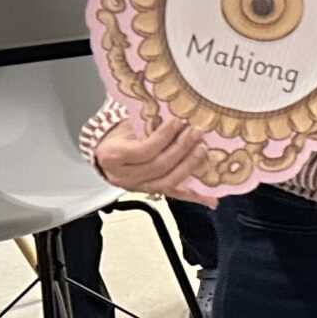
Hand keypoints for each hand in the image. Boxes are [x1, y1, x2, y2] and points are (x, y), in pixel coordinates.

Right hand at [93, 114, 215, 205]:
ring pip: (167, 182)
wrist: (105, 150)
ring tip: (202, 149)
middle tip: (196, 132)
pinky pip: (174, 195)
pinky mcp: (150, 193)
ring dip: (189, 166)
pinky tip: (211, 199)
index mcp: (114, 157)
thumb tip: (175, 118)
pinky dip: (194, 197)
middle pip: (158, 166)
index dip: (164, 136)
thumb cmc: (118, 134)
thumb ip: (145, 124)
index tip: (179, 121)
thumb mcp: (125, 125)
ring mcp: (137, 188)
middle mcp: (124, 177)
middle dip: (181, 149)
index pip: (144, 150)